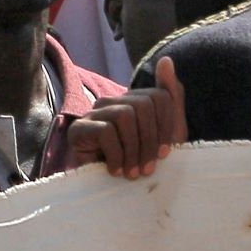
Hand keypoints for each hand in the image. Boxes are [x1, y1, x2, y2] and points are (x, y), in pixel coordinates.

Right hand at [68, 56, 186, 176]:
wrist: (106, 190)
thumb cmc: (139, 162)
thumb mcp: (165, 135)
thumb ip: (171, 98)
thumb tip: (166, 60)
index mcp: (136, 101)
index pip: (160, 97)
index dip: (167, 126)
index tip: (166, 153)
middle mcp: (114, 101)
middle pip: (143, 105)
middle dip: (151, 140)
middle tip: (148, 169)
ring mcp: (95, 112)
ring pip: (125, 115)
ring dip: (133, 149)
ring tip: (133, 173)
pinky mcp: (79, 128)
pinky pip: (106, 131)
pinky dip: (116, 154)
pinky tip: (116, 170)